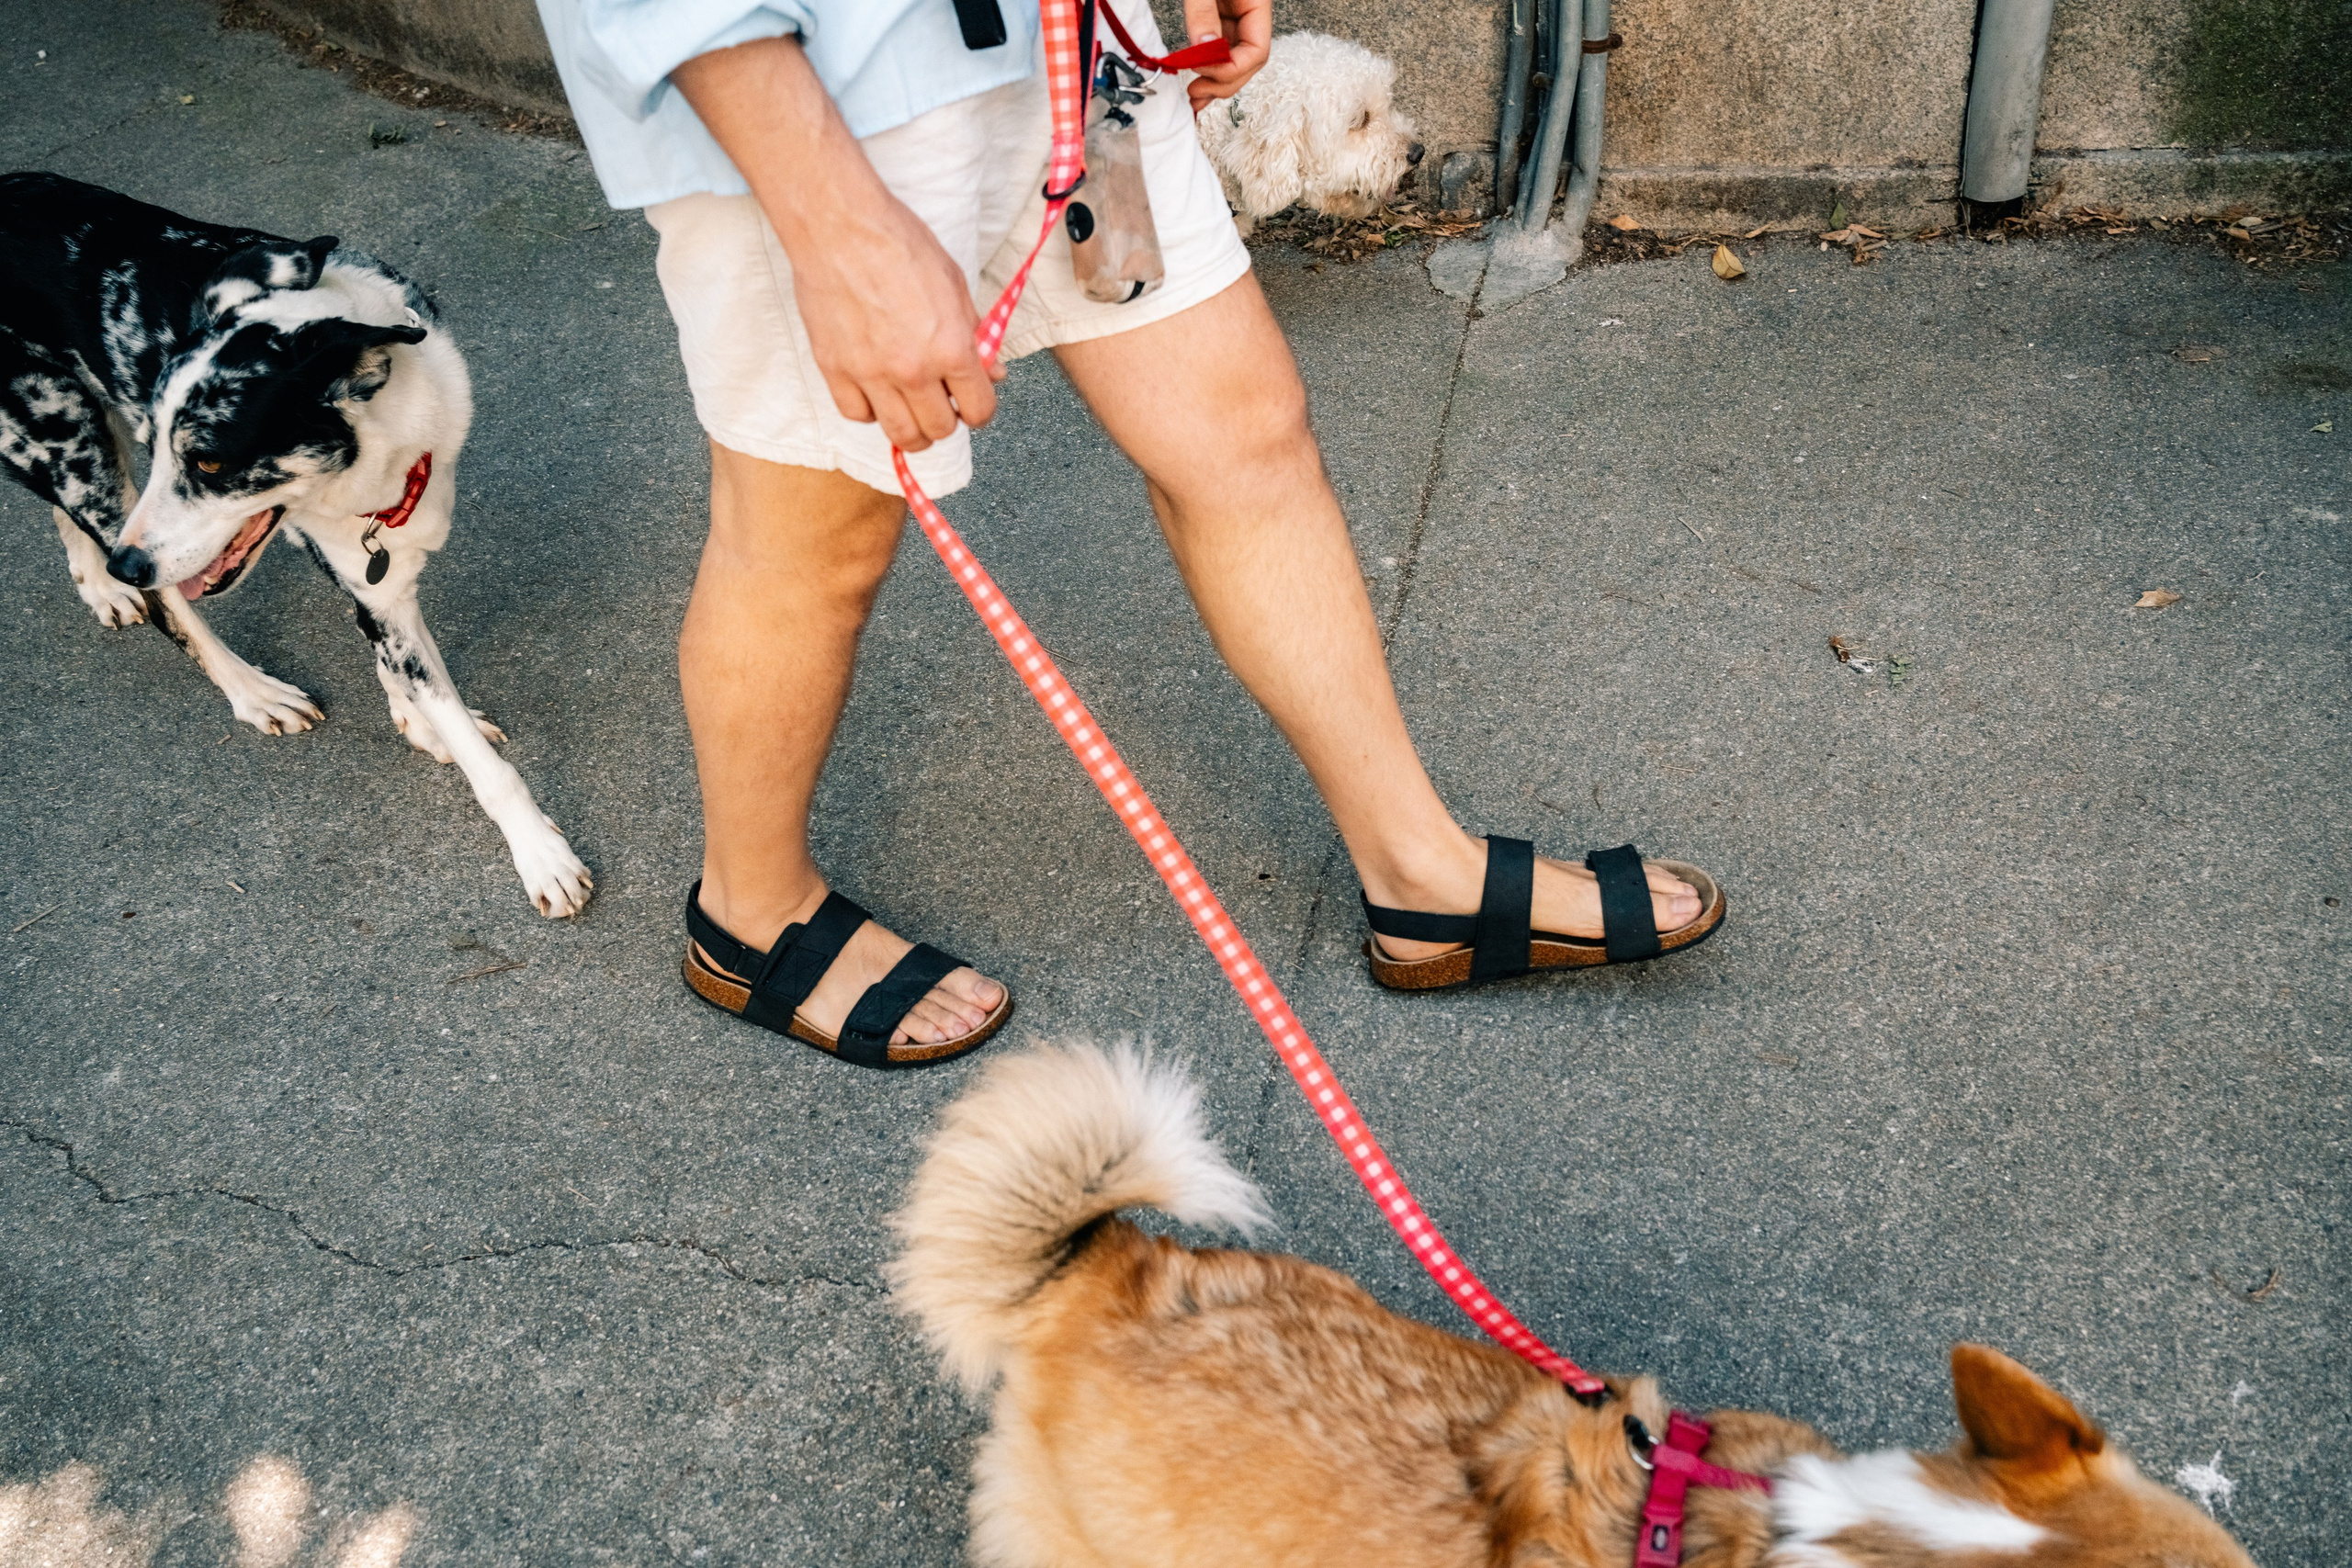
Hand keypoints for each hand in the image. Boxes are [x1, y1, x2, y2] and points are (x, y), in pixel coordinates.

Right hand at [674, 36, 1001, 451]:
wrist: (840, 226)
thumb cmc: (899, 244)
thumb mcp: (954, 285)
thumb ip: (975, 334)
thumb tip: (992, 370)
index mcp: (951, 348)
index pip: (979, 409)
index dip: (981, 410)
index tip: (974, 403)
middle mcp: (912, 370)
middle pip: (939, 430)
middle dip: (947, 420)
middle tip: (942, 402)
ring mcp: (870, 374)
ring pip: (899, 434)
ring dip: (912, 429)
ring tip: (912, 409)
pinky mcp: (834, 369)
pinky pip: (857, 414)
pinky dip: (870, 411)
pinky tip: (876, 392)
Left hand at [1181, 0, 1272, 112]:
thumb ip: (1204, 12)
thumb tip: (1204, 47)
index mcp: (1257, 3)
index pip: (1256, 51)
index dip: (1231, 70)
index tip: (1201, 71)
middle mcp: (1250, 14)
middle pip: (1248, 62)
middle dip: (1222, 84)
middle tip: (1196, 93)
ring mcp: (1235, 16)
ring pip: (1233, 58)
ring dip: (1214, 81)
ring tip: (1194, 95)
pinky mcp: (1219, 14)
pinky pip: (1218, 46)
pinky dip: (1206, 64)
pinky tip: (1194, 76)